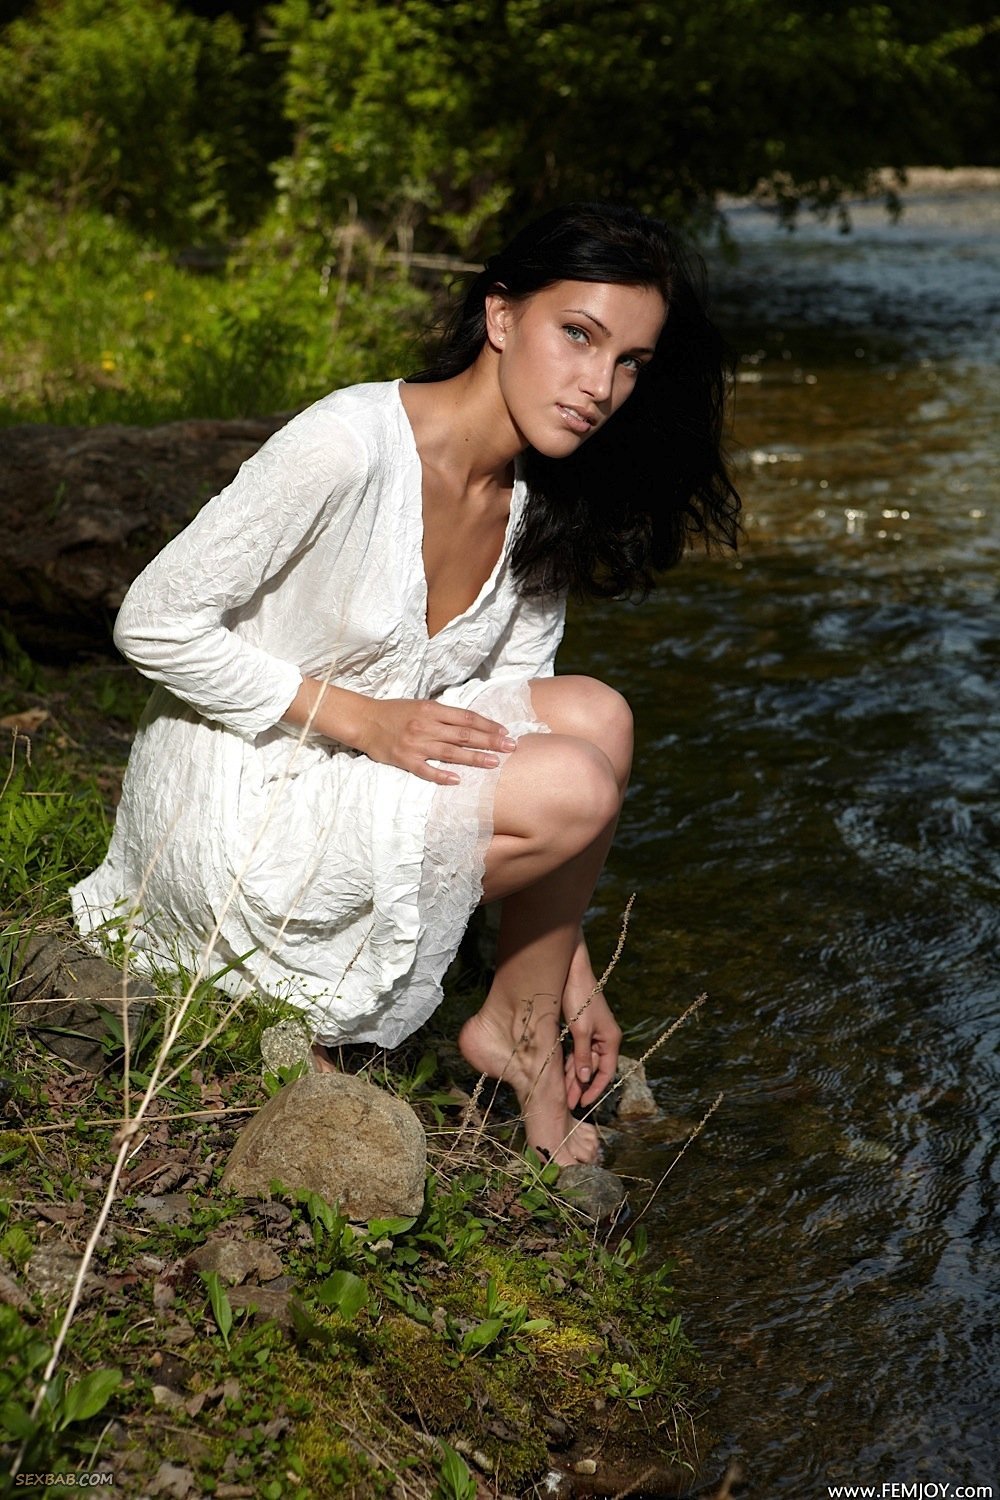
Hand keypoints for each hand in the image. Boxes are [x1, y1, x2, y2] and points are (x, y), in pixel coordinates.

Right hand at [354, 698, 515, 784]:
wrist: (364, 720)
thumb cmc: (395, 712)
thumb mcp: (421, 706)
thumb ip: (444, 715)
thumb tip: (472, 724)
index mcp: (431, 710)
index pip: (466, 717)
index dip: (487, 725)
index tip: (505, 732)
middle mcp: (426, 726)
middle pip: (463, 735)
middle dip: (489, 741)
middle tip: (510, 748)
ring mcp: (415, 744)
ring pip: (450, 753)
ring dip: (474, 758)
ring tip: (494, 763)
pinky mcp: (405, 760)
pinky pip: (426, 770)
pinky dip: (442, 776)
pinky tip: (458, 781)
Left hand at [563, 988, 621, 1110]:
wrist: (572, 970)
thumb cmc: (579, 998)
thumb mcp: (580, 1030)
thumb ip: (582, 1055)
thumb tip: (584, 1078)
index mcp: (610, 1039)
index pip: (606, 1072)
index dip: (595, 1089)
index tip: (583, 1103)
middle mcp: (604, 1038)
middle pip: (593, 1068)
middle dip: (580, 1086)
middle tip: (568, 1103)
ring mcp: (592, 1032)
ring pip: (583, 1061)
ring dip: (572, 1076)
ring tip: (561, 1093)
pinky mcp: (580, 1027)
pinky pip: (576, 1050)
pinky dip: (568, 1062)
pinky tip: (559, 1074)